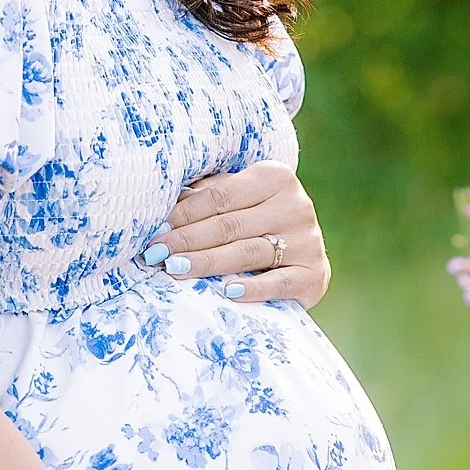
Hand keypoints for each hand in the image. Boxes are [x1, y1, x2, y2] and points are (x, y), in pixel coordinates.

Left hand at [152, 162, 330, 308]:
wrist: (303, 255)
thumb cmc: (256, 221)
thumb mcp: (236, 201)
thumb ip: (207, 197)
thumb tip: (161, 205)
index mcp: (275, 177)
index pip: (219, 197)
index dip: (182, 214)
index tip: (155, 231)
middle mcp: (296, 205)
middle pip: (229, 225)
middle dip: (187, 240)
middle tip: (156, 253)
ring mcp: (308, 241)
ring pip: (248, 252)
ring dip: (207, 262)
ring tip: (175, 269)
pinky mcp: (315, 274)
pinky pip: (280, 283)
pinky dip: (254, 288)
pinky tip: (228, 291)